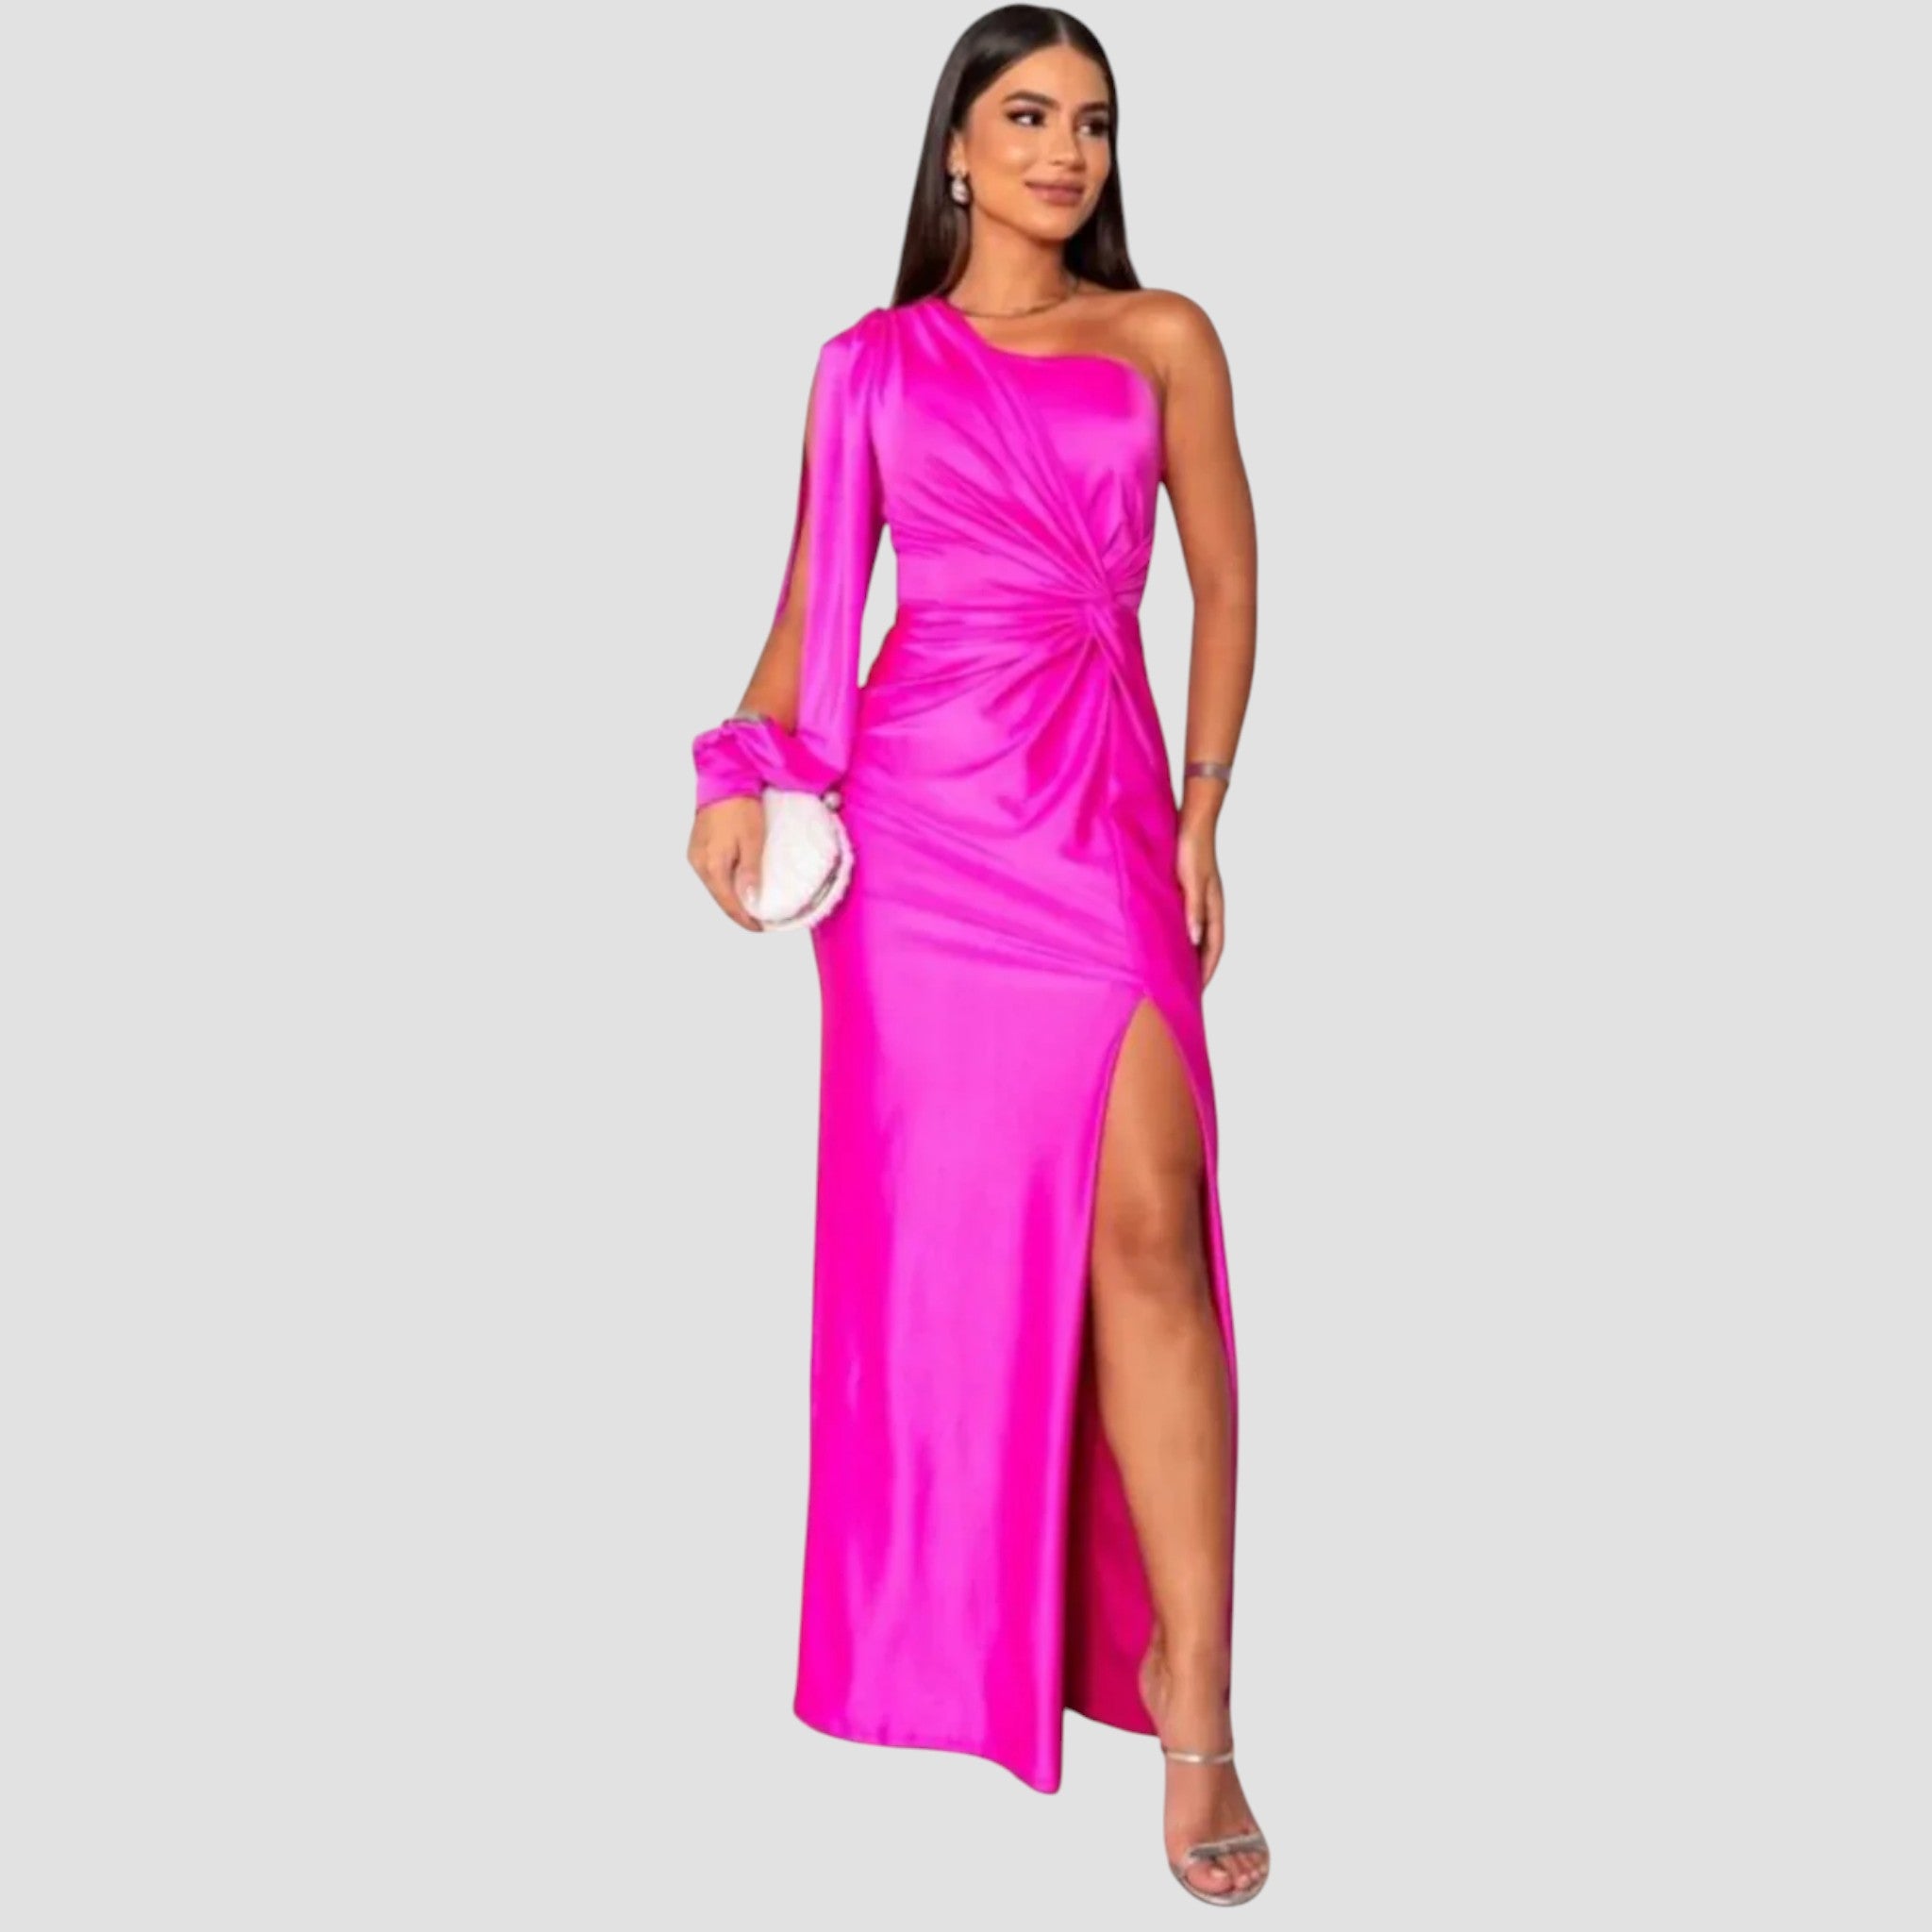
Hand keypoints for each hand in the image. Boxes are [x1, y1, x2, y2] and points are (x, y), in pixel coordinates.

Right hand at [688, 794, 765, 931]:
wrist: (724, 780)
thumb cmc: (740, 806)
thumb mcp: (752, 839)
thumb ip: (750, 871)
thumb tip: (750, 900)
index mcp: (712, 865)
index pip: (729, 904)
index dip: (745, 919)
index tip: (761, 928)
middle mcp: (699, 864)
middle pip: (720, 898)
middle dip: (739, 912)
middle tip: (759, 920)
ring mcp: (695, 856)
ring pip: (715, 887)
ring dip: (731, 898)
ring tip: (752, 905)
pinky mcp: (696, 848)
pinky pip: (711, 874)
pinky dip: (725, 884)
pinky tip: (737, 885)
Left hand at [1175, 820, 1225, 987]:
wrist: (1192, 820)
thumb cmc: (1192, 849)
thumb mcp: (1192, 882)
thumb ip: (1194, 910)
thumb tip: (1194, 939)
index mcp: (1214, 907)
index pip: (1214, 947)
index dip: (1207, 969)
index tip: (1197, 990)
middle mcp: (1209, 906)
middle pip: (1206, 944)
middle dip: (1198, 967)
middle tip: (1185, 988)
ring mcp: (1199, 899)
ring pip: (1195, 934)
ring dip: (1188, 952)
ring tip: (1174, 970)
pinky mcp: (1187, 890)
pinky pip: (1185, 920)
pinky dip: (1179, 935)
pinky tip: (1165, 940)